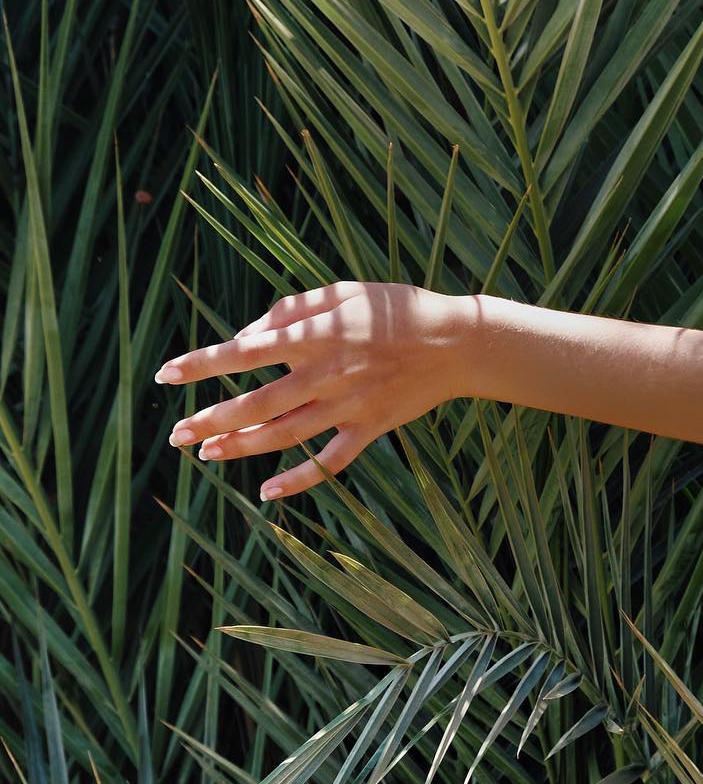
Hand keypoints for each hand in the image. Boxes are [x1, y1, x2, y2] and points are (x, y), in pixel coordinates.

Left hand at [158, 282, 469, 499]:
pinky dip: (299, 479)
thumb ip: (289, 310)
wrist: (455, 342)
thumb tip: (246, 337)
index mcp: (314, 336)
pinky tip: (268, 492)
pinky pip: (329, 460)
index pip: (243, 353)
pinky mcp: (369, 429)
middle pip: (256, 403)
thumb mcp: (340, 292)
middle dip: (211, 419)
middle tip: (176, 434)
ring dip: (241, 447)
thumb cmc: (393, 309)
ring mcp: (348, 407)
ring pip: (284, 435)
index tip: (167, 375)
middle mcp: (325, 375)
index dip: (201, 364)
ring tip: (206, 454)